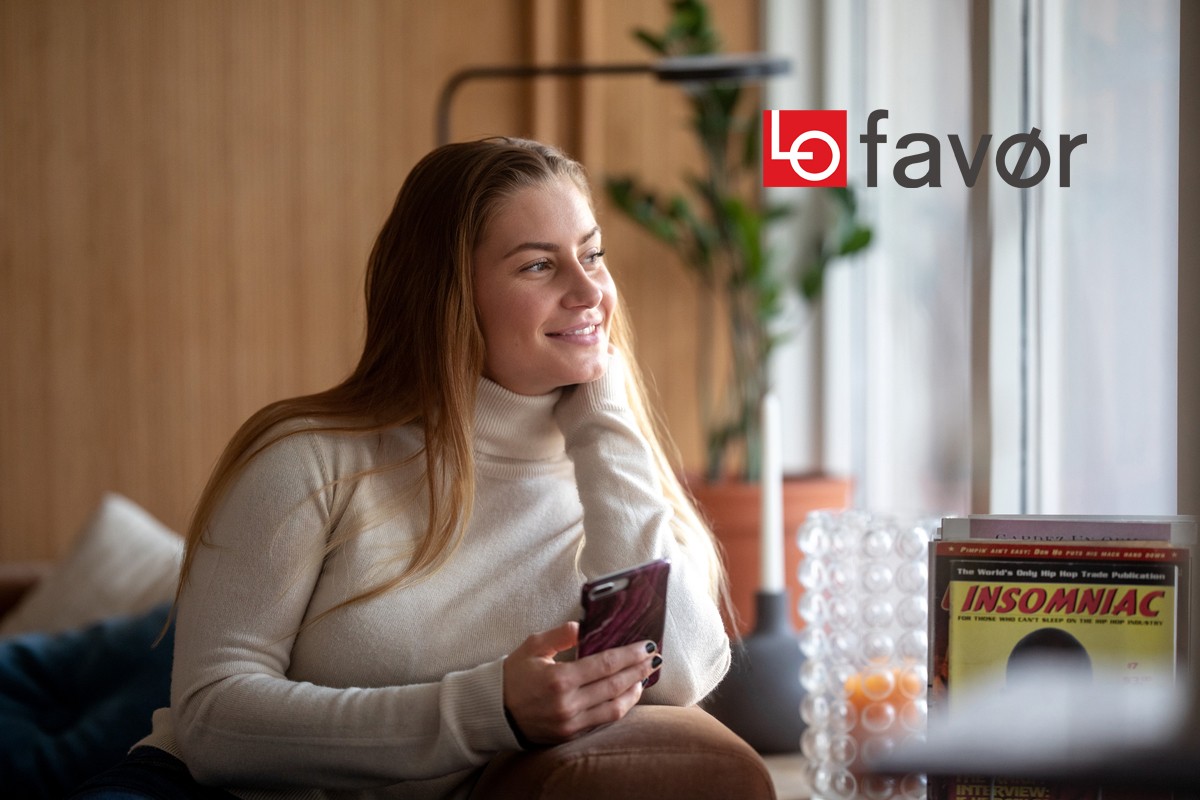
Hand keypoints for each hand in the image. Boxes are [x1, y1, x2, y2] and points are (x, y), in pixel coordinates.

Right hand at [502, 621, 661, 744]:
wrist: (494, 712)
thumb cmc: (513, 676)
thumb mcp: (532, 647)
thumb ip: (560, 635)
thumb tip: (582, 627)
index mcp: (560, 679)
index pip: (605, 665)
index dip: (630, 655)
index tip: (648, 646)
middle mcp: (568, 703)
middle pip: (615, 686)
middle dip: (639, 670)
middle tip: (655, 659)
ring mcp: (570, 722)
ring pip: (614, 708)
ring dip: (634, 691)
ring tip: (645, 676)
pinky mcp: (570, 735)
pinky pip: (603, 721)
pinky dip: (619, 707)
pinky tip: (627, 695)